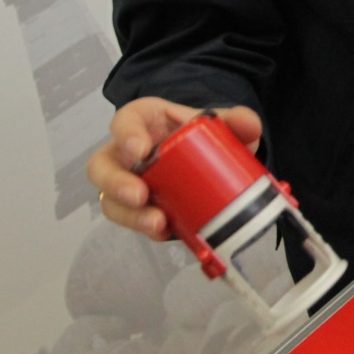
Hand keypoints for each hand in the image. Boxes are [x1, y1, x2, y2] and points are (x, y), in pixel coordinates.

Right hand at [87, 97, 263, 240]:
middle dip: (116, 182)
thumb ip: (236, 121)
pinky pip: (130, 221)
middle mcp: (125, 153)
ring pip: (110, 200)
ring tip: (157, 223)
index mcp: (143, 121)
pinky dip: (146, 228)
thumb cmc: (200, 135)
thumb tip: (250, 125)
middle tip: (139, 195)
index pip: (124, 121)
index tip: (140, 149)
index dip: (126, 134)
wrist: (205, 159)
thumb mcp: (219, 125)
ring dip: (130, 215)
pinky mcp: (137, 209)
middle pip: (102, 166)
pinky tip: (166, 231)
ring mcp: (127, 183)